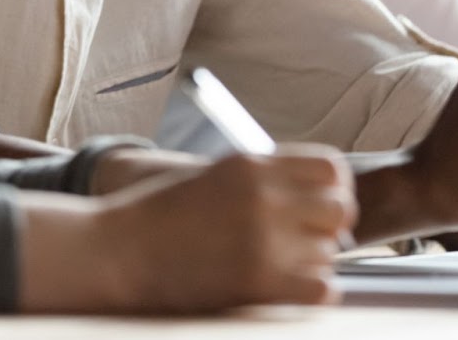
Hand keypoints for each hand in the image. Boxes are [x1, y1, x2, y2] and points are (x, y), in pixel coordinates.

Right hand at [97, 147, 354, 310]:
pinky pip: (323, 287)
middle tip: (308, 243)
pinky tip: (290, 291)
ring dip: (314, 263)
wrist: (115, 252)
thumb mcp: (213, 178)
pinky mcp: (258, 280)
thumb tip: (315, 198)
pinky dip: (314, 292)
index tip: (319, 207)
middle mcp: (263, 195)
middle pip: (341, 208)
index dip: (334, 190)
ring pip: (331, 252)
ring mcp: (262, 237)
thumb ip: (263, 180)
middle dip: (330, 228)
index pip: (331, 167)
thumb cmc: (159, 218)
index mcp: (251, 165)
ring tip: (281, 268)